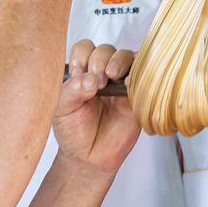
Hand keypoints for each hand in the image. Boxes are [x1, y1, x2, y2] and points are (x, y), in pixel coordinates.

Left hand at [52, 40, 139, 174]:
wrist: (89, 158)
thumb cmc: (73, 132)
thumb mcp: (62, 109)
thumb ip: (72, 90)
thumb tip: (89, 79)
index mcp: (81, 73)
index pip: (84, 48)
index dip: (82, 56)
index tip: (78, 74)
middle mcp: (101, 74)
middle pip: (106, 50)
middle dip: (100, 60)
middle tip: (96, 83)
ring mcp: (120, 83)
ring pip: (126, 57)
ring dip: (119, 61)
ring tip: (111, 76)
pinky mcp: (137, 95)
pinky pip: (144, 75)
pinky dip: (139, 71)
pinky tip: (128, 82)